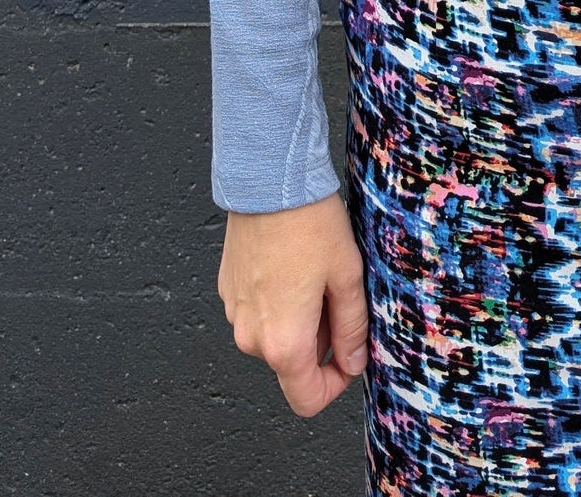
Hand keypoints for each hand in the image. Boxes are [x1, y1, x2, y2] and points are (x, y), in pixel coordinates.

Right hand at [217, 189, 368, 417]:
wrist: (268, 180)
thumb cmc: (309, 223)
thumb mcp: (347, 275)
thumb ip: (352, 328)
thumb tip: (353, 361)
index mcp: (283, 342)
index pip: (306, 400)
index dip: (335, 386)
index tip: (350, 356)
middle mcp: (251, 337)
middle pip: (292, 364)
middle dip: (320, 340)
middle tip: (337, 294)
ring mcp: (235, 313)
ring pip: (274, 336)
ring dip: (298, 318)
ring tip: (315, 273)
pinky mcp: (227, 290)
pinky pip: (258, 312)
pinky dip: (278, 300)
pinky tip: (293, 264)